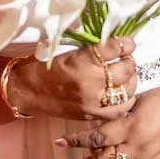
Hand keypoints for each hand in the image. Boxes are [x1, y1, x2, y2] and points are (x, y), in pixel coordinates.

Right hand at [8, 37, 137, 122]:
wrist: (29, 91)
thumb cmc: (46, 67)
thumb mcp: (69, 51)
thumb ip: (94, 49)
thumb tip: (117, 43)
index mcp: (82, 59)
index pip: (114, 47)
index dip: (125, 43)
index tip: (127, 42)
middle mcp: (90, 81)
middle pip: (125, 69)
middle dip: (129, 61)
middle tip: (125, 58)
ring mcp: (92, 101)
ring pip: (126, 90)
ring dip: (131, 81)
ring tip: (126, 76)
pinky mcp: (91, 115)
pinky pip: (118, 110)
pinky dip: (125, 100)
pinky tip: (122, 93)